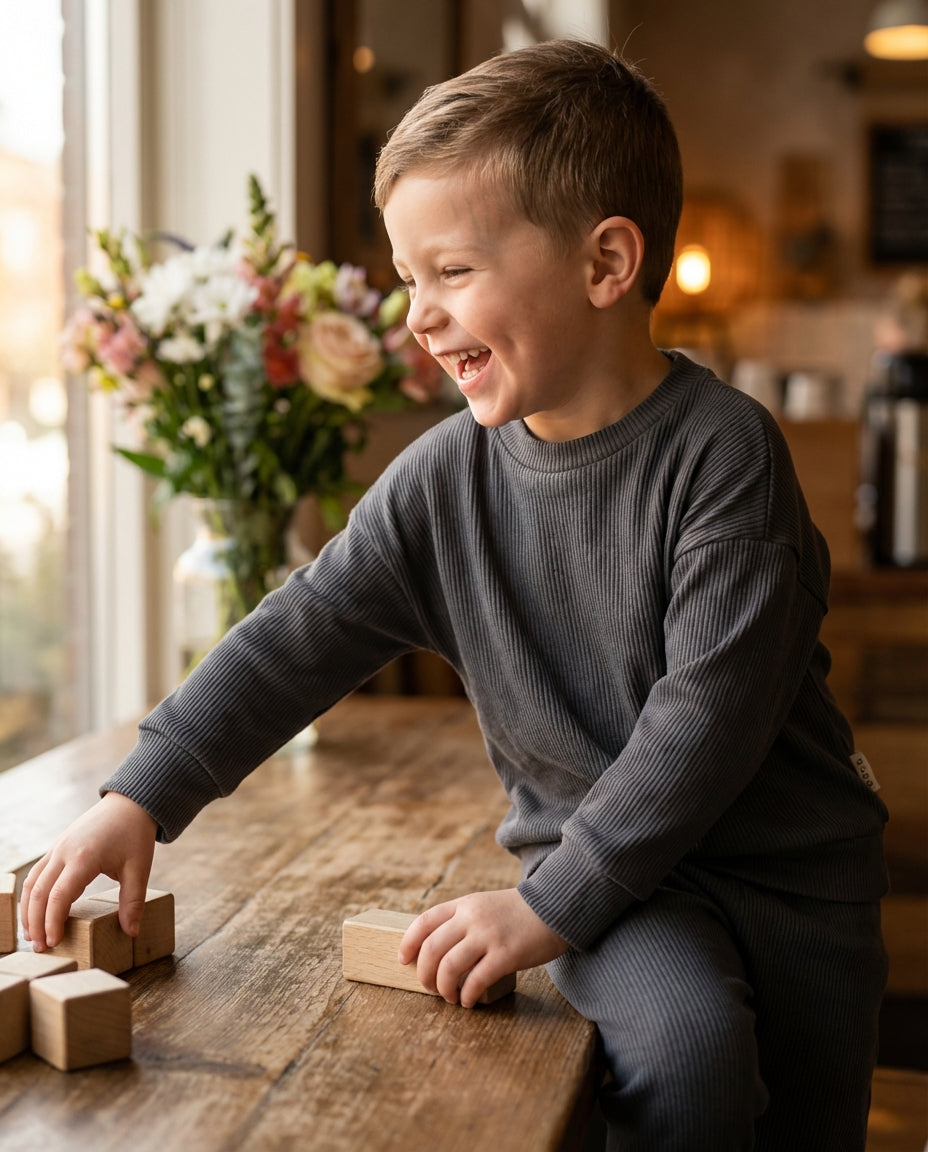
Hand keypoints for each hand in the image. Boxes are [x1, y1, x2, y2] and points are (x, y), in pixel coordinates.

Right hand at [21, 791, 157, 950]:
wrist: (129, 804)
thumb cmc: (135, 834)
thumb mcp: (139, 868)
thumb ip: (133, 901)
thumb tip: (131, 932)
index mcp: (84, 858)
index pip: (59, 896)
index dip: (52, 922)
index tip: (54, 943)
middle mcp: (64, 852)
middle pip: (38, 893)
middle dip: (35, 923)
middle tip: (40, 948)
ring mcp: (57, 848)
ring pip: (31, 883)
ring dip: (28, 911)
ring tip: (33, 936)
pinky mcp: (56, 847)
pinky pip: (36, 874)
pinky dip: (31, 895)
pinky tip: (36, 913)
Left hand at [398, 889, 568, 1008]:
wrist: (555, 907)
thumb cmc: (518, 912)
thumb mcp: (485, 905)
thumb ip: (463, 920)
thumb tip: (437, 948)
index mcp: (465, 904)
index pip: (424, 921)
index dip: (408, 943)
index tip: (403, 960)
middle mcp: (472, 918)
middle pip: (432, 948)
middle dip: (424, 974)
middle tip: (429, 987)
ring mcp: (488, 936)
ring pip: (449, 967)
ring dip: (443, 989)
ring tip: (450, 998)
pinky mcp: (506, 955)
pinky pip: (476, 981)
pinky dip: (467, 996)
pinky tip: (469, 1002)